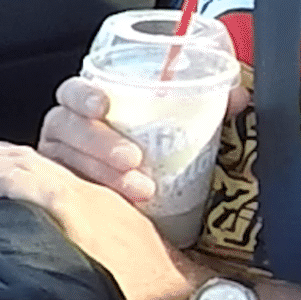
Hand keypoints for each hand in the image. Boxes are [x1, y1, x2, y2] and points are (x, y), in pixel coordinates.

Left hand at [0, 142, 202, 299]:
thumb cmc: (150, 287)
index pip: (35, 162)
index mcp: (88, 197)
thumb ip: (74, 237)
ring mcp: (86, 205)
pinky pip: (40, 194)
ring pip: (23, 169)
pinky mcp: (86, 222)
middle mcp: (85, 192)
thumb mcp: (110, 250)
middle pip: (22, 158)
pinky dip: (7, 186)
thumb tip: (32, 246)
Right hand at [38, 77, 250, 206]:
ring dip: (104, 176)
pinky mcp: (64, 194)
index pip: (73, 92)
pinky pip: (68, 196)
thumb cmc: (157, 146)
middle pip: (67, 128)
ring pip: (68, 165)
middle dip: (98, 143)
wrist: (151, 196)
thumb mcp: (183, 122)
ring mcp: (62, 164)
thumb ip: (209, 103)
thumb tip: (238, 97)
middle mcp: (68, 131)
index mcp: (89, 106)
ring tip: (142, 189)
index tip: (103, 106)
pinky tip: (119, 207)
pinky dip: (93, 200)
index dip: (82, 95)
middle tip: (133, 158)